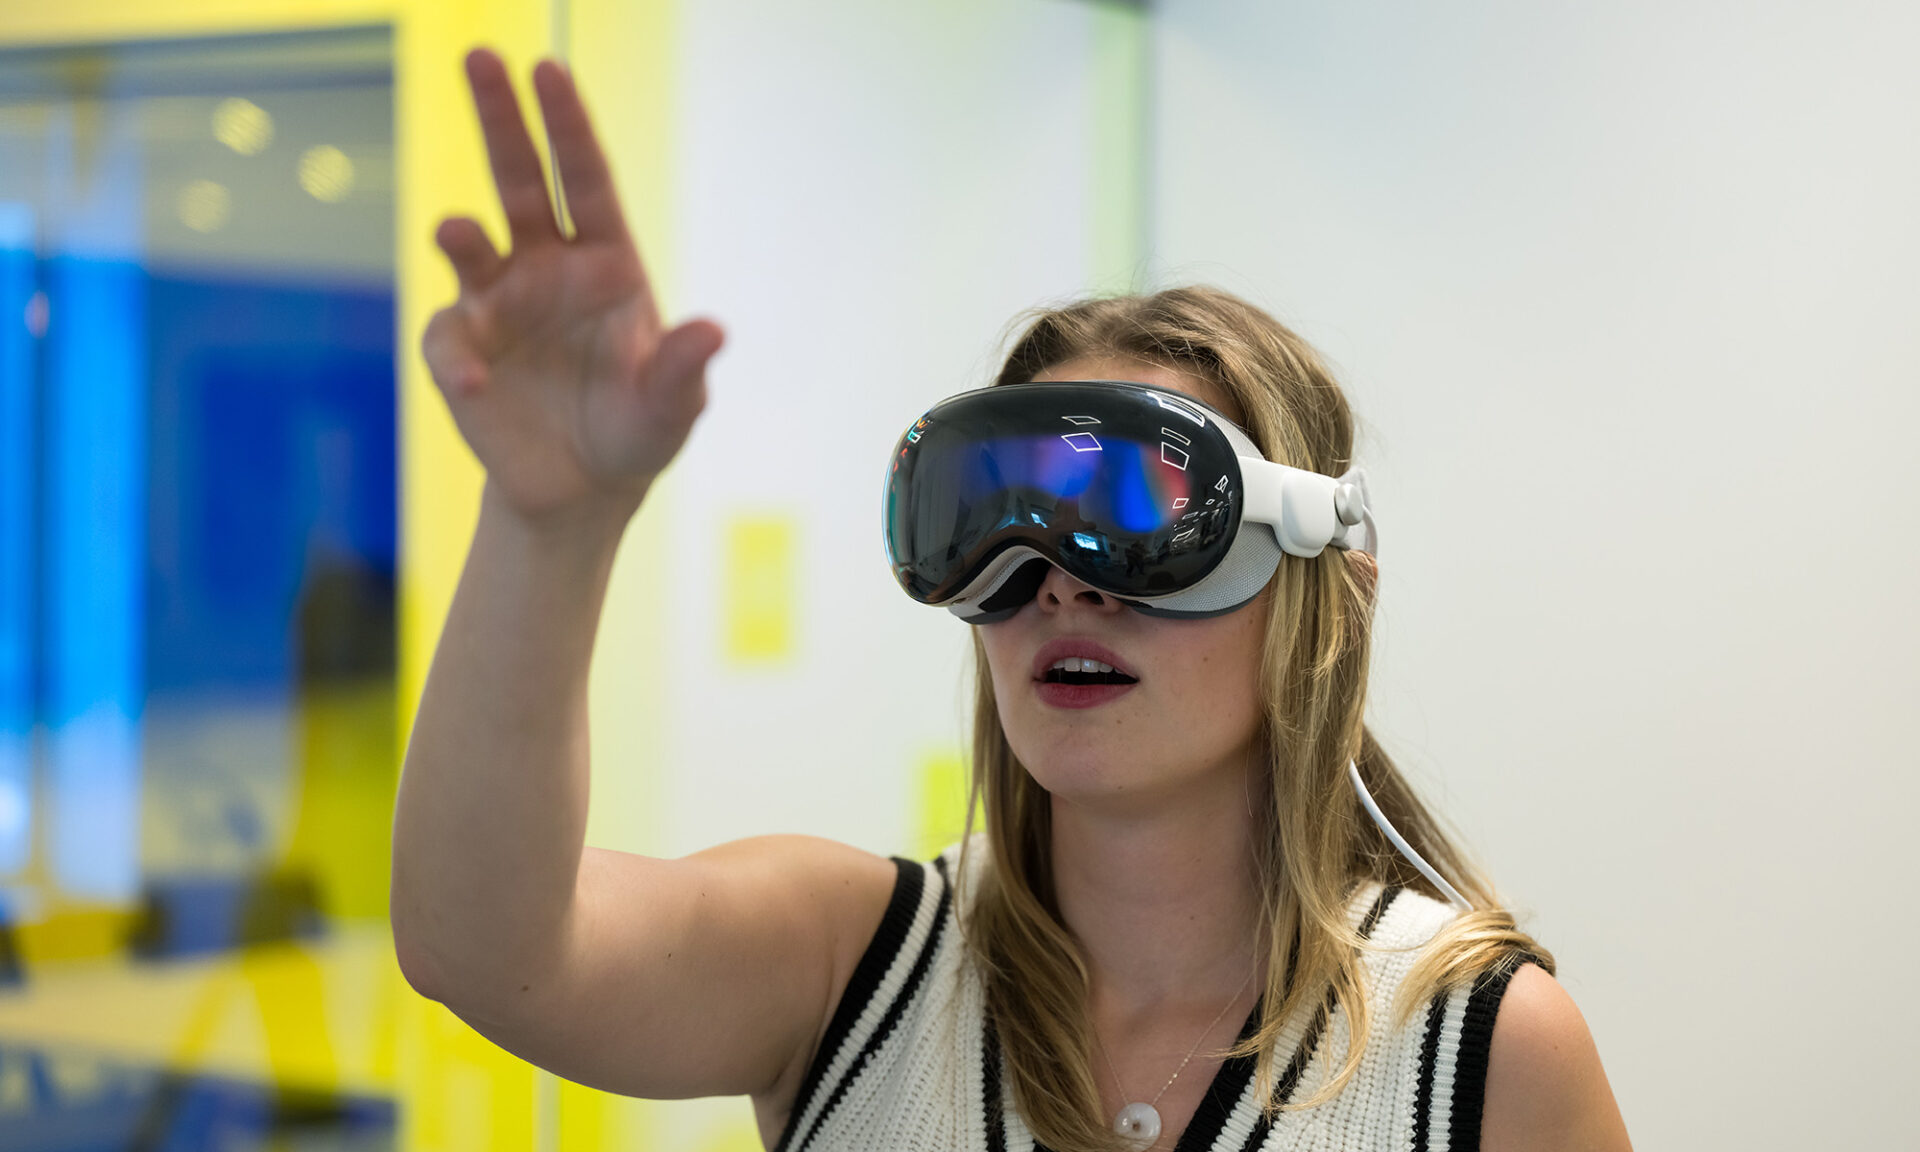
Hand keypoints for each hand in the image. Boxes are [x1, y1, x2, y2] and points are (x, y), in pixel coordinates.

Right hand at [422, 48, 723, 525]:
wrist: (584, 490)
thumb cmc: (638, 430)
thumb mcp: (672, 407)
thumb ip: (683, 369)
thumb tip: (712, 331)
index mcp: (607, 260)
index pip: (587, 179)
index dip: (568, 126)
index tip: (547, 71)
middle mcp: (547, 266)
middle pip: (520, 179)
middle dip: (499, 118)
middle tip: (478, 57)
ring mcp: (499, 303)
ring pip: (470, 244)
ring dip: (461, 234)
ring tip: (457, 232)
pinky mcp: (463, 351)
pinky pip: (450, 340)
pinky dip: (458, 358)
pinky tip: (477, 386)